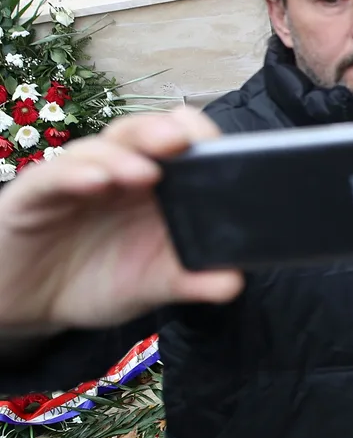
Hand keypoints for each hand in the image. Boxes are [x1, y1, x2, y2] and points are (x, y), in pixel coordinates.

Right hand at [0, 109, 242, 334]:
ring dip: (125, 156)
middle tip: (183, 142)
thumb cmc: (98, 278)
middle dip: (165, 133)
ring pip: (101, 148)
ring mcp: (76, 178)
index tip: (225, 149)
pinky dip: (76, 175)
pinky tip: (96, 182)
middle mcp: (118, 171)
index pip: (180, 144)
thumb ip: (191, 280)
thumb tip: (235, 283)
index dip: (200, 138)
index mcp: (155, 185)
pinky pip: (54, 176)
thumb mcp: (152, 285)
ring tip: (146, 172)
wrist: (32, 303)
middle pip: (143, 134)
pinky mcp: (35, 194)